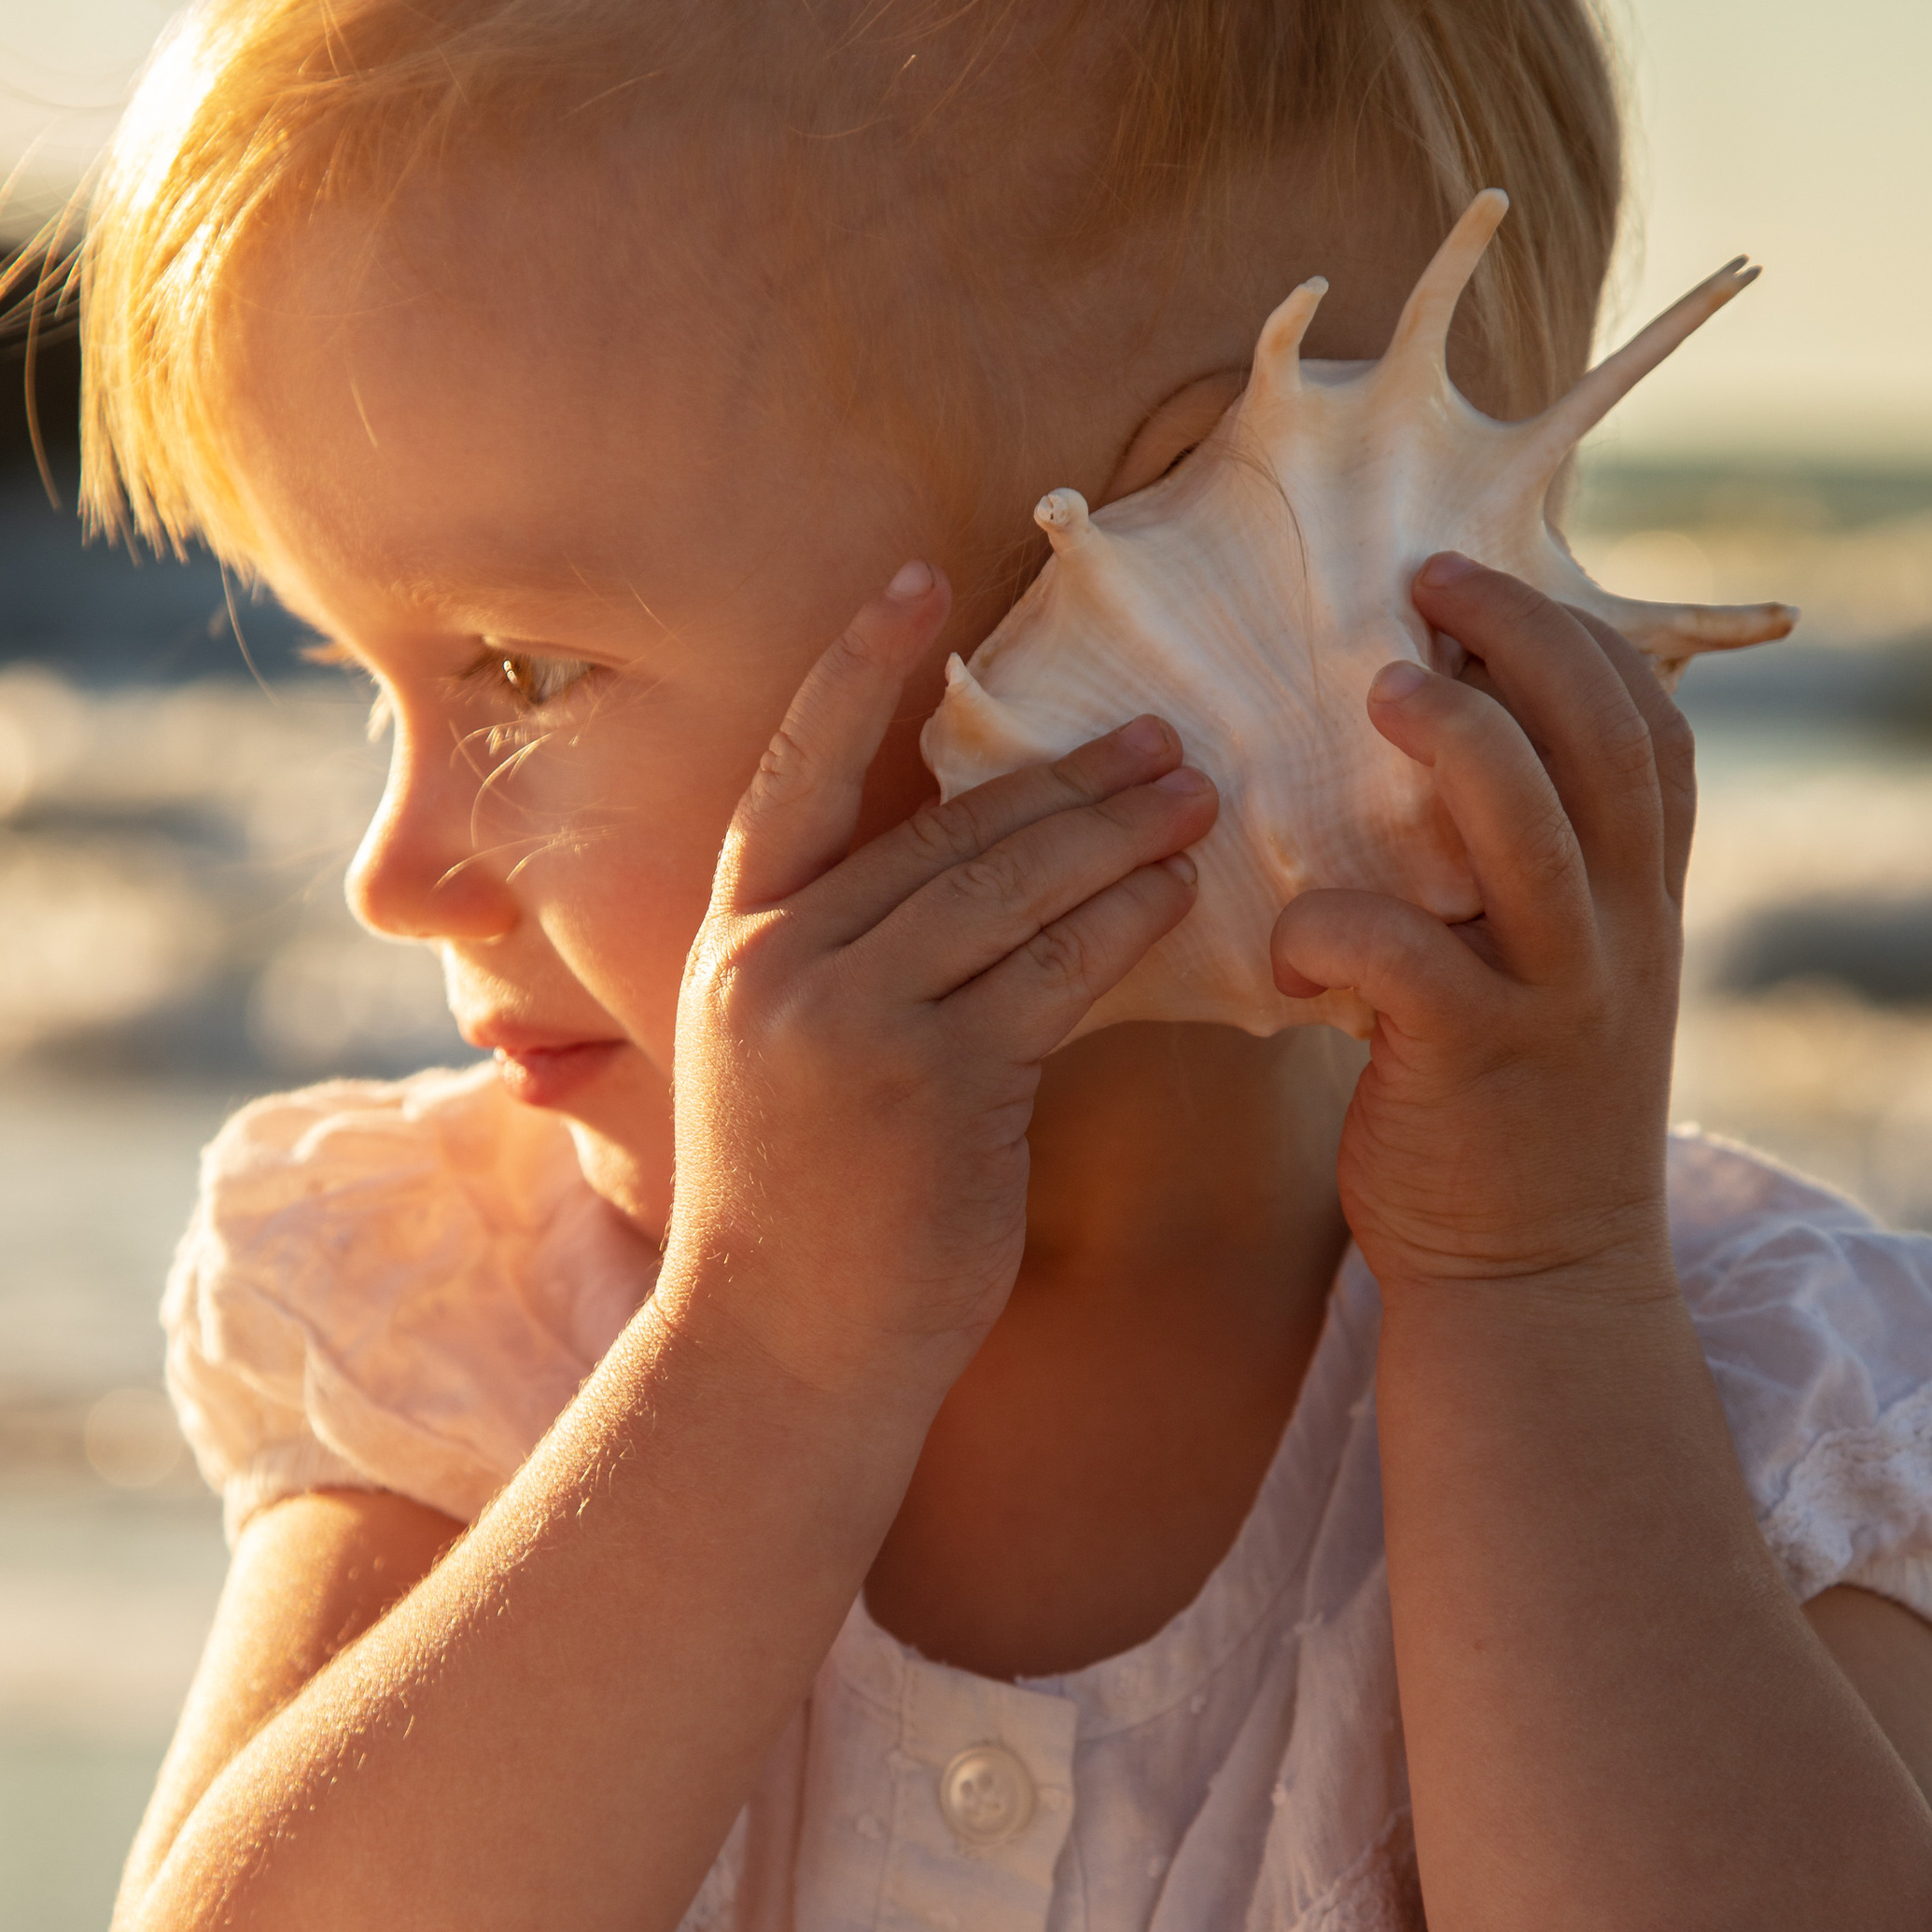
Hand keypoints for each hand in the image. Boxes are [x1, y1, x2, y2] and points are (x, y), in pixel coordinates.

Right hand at [662, 564, 1215, 1396]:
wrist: (786, 1353)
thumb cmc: (805, 1211)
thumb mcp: (786, 1060)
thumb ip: (849, 958)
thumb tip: (968, 865)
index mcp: (733, 944)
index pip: (797, 775)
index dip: (856, 671)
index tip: (921, 579)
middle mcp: (780, 967)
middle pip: (943, 832)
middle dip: (1064, 778)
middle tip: (1163, 736)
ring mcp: (855, 1023)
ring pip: (1010, 892)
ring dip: (1117, 837)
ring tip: (1198, 798)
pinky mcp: (938, 1086)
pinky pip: (1055, 976)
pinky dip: (1125, 927)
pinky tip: (1179, 899)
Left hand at [1270, 554, 1689, 1301]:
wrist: (1539, 1286)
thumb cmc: (1517, 1115)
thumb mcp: (1567, 983)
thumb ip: (1540, 881)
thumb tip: (1455, 756)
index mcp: (1642, 903)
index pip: (1652, 729)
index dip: (1579, 639)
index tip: (1487, 586)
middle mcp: (1620, 937)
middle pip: (1603, 741)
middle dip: (1521, 637)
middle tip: (1425, 582)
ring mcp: (1556, 1000)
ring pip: (1529, 832)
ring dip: (1455, 740)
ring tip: (1378, 687)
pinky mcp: (1472, 1067)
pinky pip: (1407, 960)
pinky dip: (1338, 922)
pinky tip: (1295, 934)